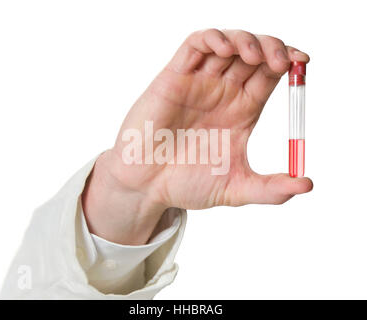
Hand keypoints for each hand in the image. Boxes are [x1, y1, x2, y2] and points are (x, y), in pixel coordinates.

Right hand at [82, 29, 312, 244]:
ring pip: (227, 43)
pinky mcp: (174, 78)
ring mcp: (198, 83)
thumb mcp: (236, 189)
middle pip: (254, 53)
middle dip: (273, 48)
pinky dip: (212, 38)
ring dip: (247, 40)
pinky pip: (194, 46)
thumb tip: (307, 185)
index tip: (302, 64)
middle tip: (284, 61)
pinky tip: (225, 49)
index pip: (270, 75)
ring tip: (256, 56)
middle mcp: (223, 92)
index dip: (288, 63)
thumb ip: (271, 189)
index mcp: (241, 111)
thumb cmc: (186, 185)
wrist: (147, 186)